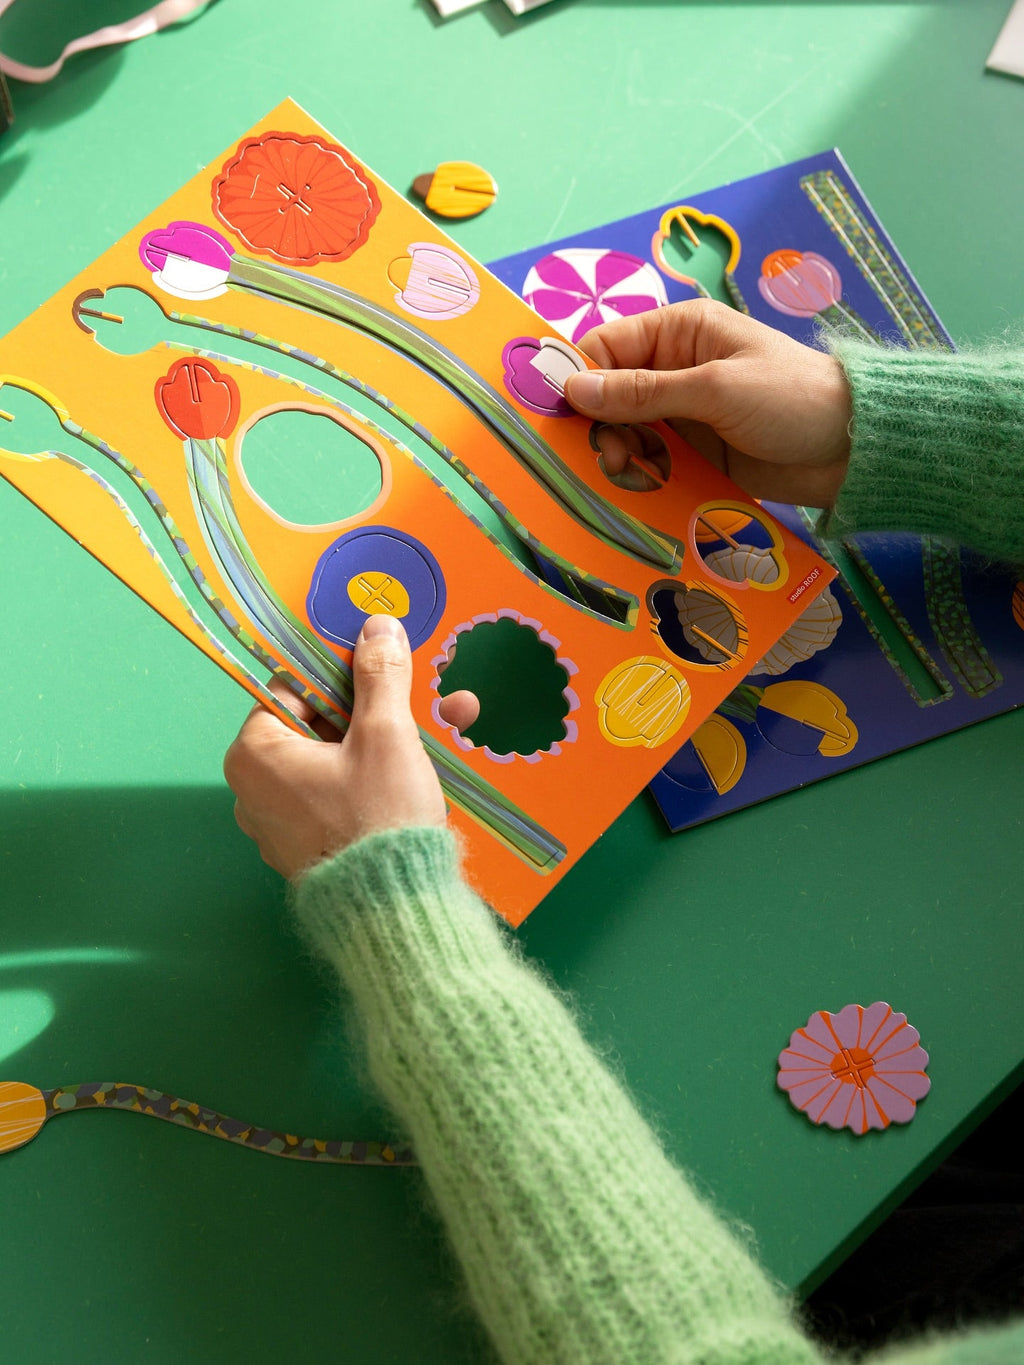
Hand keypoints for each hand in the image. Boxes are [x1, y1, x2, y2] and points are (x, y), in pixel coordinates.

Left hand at [224, 615, 477, 879]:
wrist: (392, 912)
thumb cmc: (378, 816)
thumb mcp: (386, 734)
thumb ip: (379, 674)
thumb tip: (378, 626)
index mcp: (255, 752)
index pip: (292, 687)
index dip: (341, 674)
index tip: (384, 676)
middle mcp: (253, 789)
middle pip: (319, 724)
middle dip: (379, 712)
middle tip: (428, 706)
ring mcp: (279, 824)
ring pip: (337, 761)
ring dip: (389, 743)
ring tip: (447, 731)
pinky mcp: (309, 849)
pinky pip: (340, 797)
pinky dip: (377, 781)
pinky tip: (424, 776)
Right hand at [562, 300, 851, 508]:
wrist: (852, 450)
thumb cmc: (793, 399)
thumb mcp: (715, 389)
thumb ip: (643, 392)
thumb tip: (574, 388)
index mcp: (679, 332)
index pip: (606, 347)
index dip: (578, 377)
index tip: (561, 416)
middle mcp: (674, 369)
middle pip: (608, 395)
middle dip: (599, 426)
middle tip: (609, 456)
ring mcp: (683, 414)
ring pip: (625, 433)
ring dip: (619, 455)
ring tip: (629, 475)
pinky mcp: (694, 453)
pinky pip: (651, 463)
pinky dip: (640, 476)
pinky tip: (640, 490)